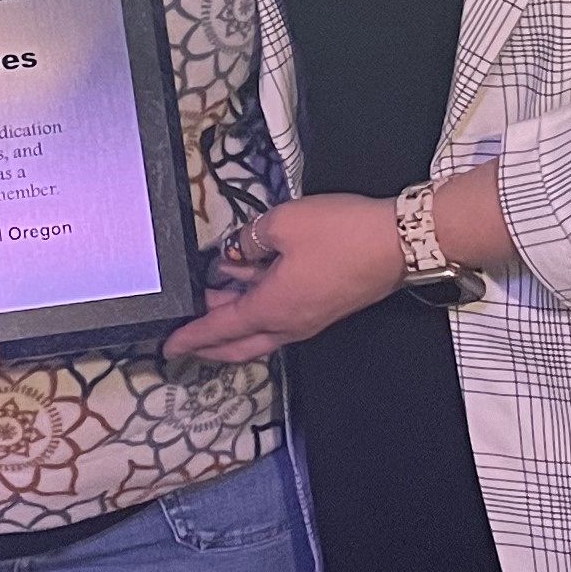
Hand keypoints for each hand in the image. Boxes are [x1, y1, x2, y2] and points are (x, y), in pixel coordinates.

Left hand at [161, 196, 405, 363]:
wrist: (401, 243)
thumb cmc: (343, 234)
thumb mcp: (283, 223)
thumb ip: (250, 240)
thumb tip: (238, 251)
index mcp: (272, 309)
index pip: (219, 329)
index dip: (190, 337)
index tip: (169, 347)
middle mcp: (289, 324)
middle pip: (239, 345)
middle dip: (210, 343)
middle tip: (187, 335)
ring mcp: (310, 319)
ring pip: (260, 333)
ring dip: (234, 322)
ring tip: (215, 298)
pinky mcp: (326, 308)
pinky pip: (281, 318)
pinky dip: (258, 310)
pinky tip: (254, 282)